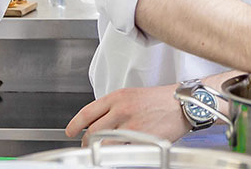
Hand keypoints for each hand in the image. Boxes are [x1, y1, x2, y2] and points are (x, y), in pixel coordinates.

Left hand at [65, 84, 189, 144]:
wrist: (180, 104)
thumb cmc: (158, 99)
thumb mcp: (132, 95)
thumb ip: (113, 107)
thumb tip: (97, 121)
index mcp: (117, 97)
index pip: (87, 112)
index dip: (74, 125)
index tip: (70, 131)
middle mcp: (121, 110)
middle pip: (92, 132)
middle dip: (86, 143)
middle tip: (88, 146)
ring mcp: (130, 126)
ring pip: (103, 145)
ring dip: (99, 152)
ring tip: (102, 152)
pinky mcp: (140, 140)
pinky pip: (121, 152)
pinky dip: (117, 154)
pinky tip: (119, 152)